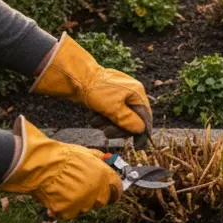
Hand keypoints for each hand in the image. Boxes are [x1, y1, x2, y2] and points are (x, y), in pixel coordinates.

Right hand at [0, 118, 122, 218]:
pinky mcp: (68, 211)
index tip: (111, 192)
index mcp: (105, 176)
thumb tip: (107, 159)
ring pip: (86, 208)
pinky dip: (64, 209)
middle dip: (96, 197)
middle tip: (83, 191)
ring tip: (66, 191)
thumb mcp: (86, 153)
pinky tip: (57, 198)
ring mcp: (83, 203)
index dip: (114, 190)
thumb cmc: (63, 157)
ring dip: (79, 202)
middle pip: (103, 200)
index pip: (117, 189)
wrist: (43, 166)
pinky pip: (69, 213)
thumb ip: (99, 158)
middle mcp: (97, 191)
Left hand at [32, 35, 151, 136]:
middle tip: (107, 133)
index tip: (139, 145)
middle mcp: (131, 92)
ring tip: (96, 121)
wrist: (76, 78)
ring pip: (119, 116)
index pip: (145, 115)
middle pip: (132, 117)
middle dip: (118, 127)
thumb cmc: (96, 91)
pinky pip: (110, 112)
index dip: (142, 131)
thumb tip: (141, 129)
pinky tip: (93, 115)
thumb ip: (129, 120)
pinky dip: (102, 116)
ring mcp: (119, 94)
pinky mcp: (108, 97)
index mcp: (137, 92)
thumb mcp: (113, 109)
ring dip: (107, 123)